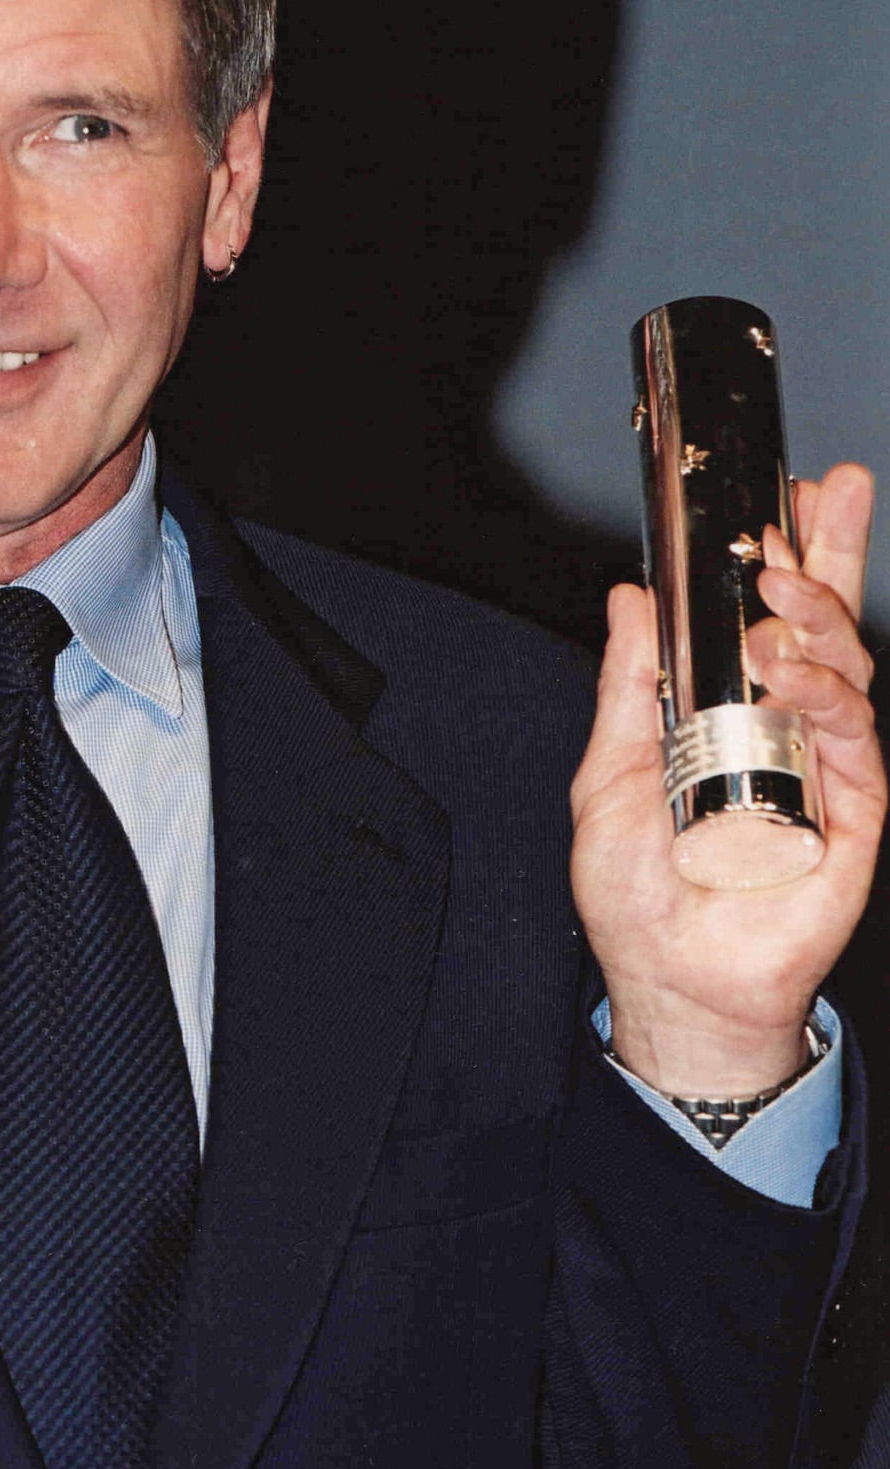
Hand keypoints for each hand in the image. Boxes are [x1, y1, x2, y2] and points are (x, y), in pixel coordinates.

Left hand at [571, 464, 884, 1095]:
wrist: (669, 982)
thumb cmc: (637, 891)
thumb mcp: (611, 768)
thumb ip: (628, 682)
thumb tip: (627, 595)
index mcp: (735, 709)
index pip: (772, 616)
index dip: (795, 550)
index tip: (799, 486)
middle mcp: (789, 728)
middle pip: (827, 622)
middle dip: (835, 551)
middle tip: (823, 497)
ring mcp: (828, 767)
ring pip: (848, 670)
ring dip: (818, 620)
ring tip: (778, 596)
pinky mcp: (856, 814)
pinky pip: (858, 740)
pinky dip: (827, 697)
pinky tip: (794, 674)